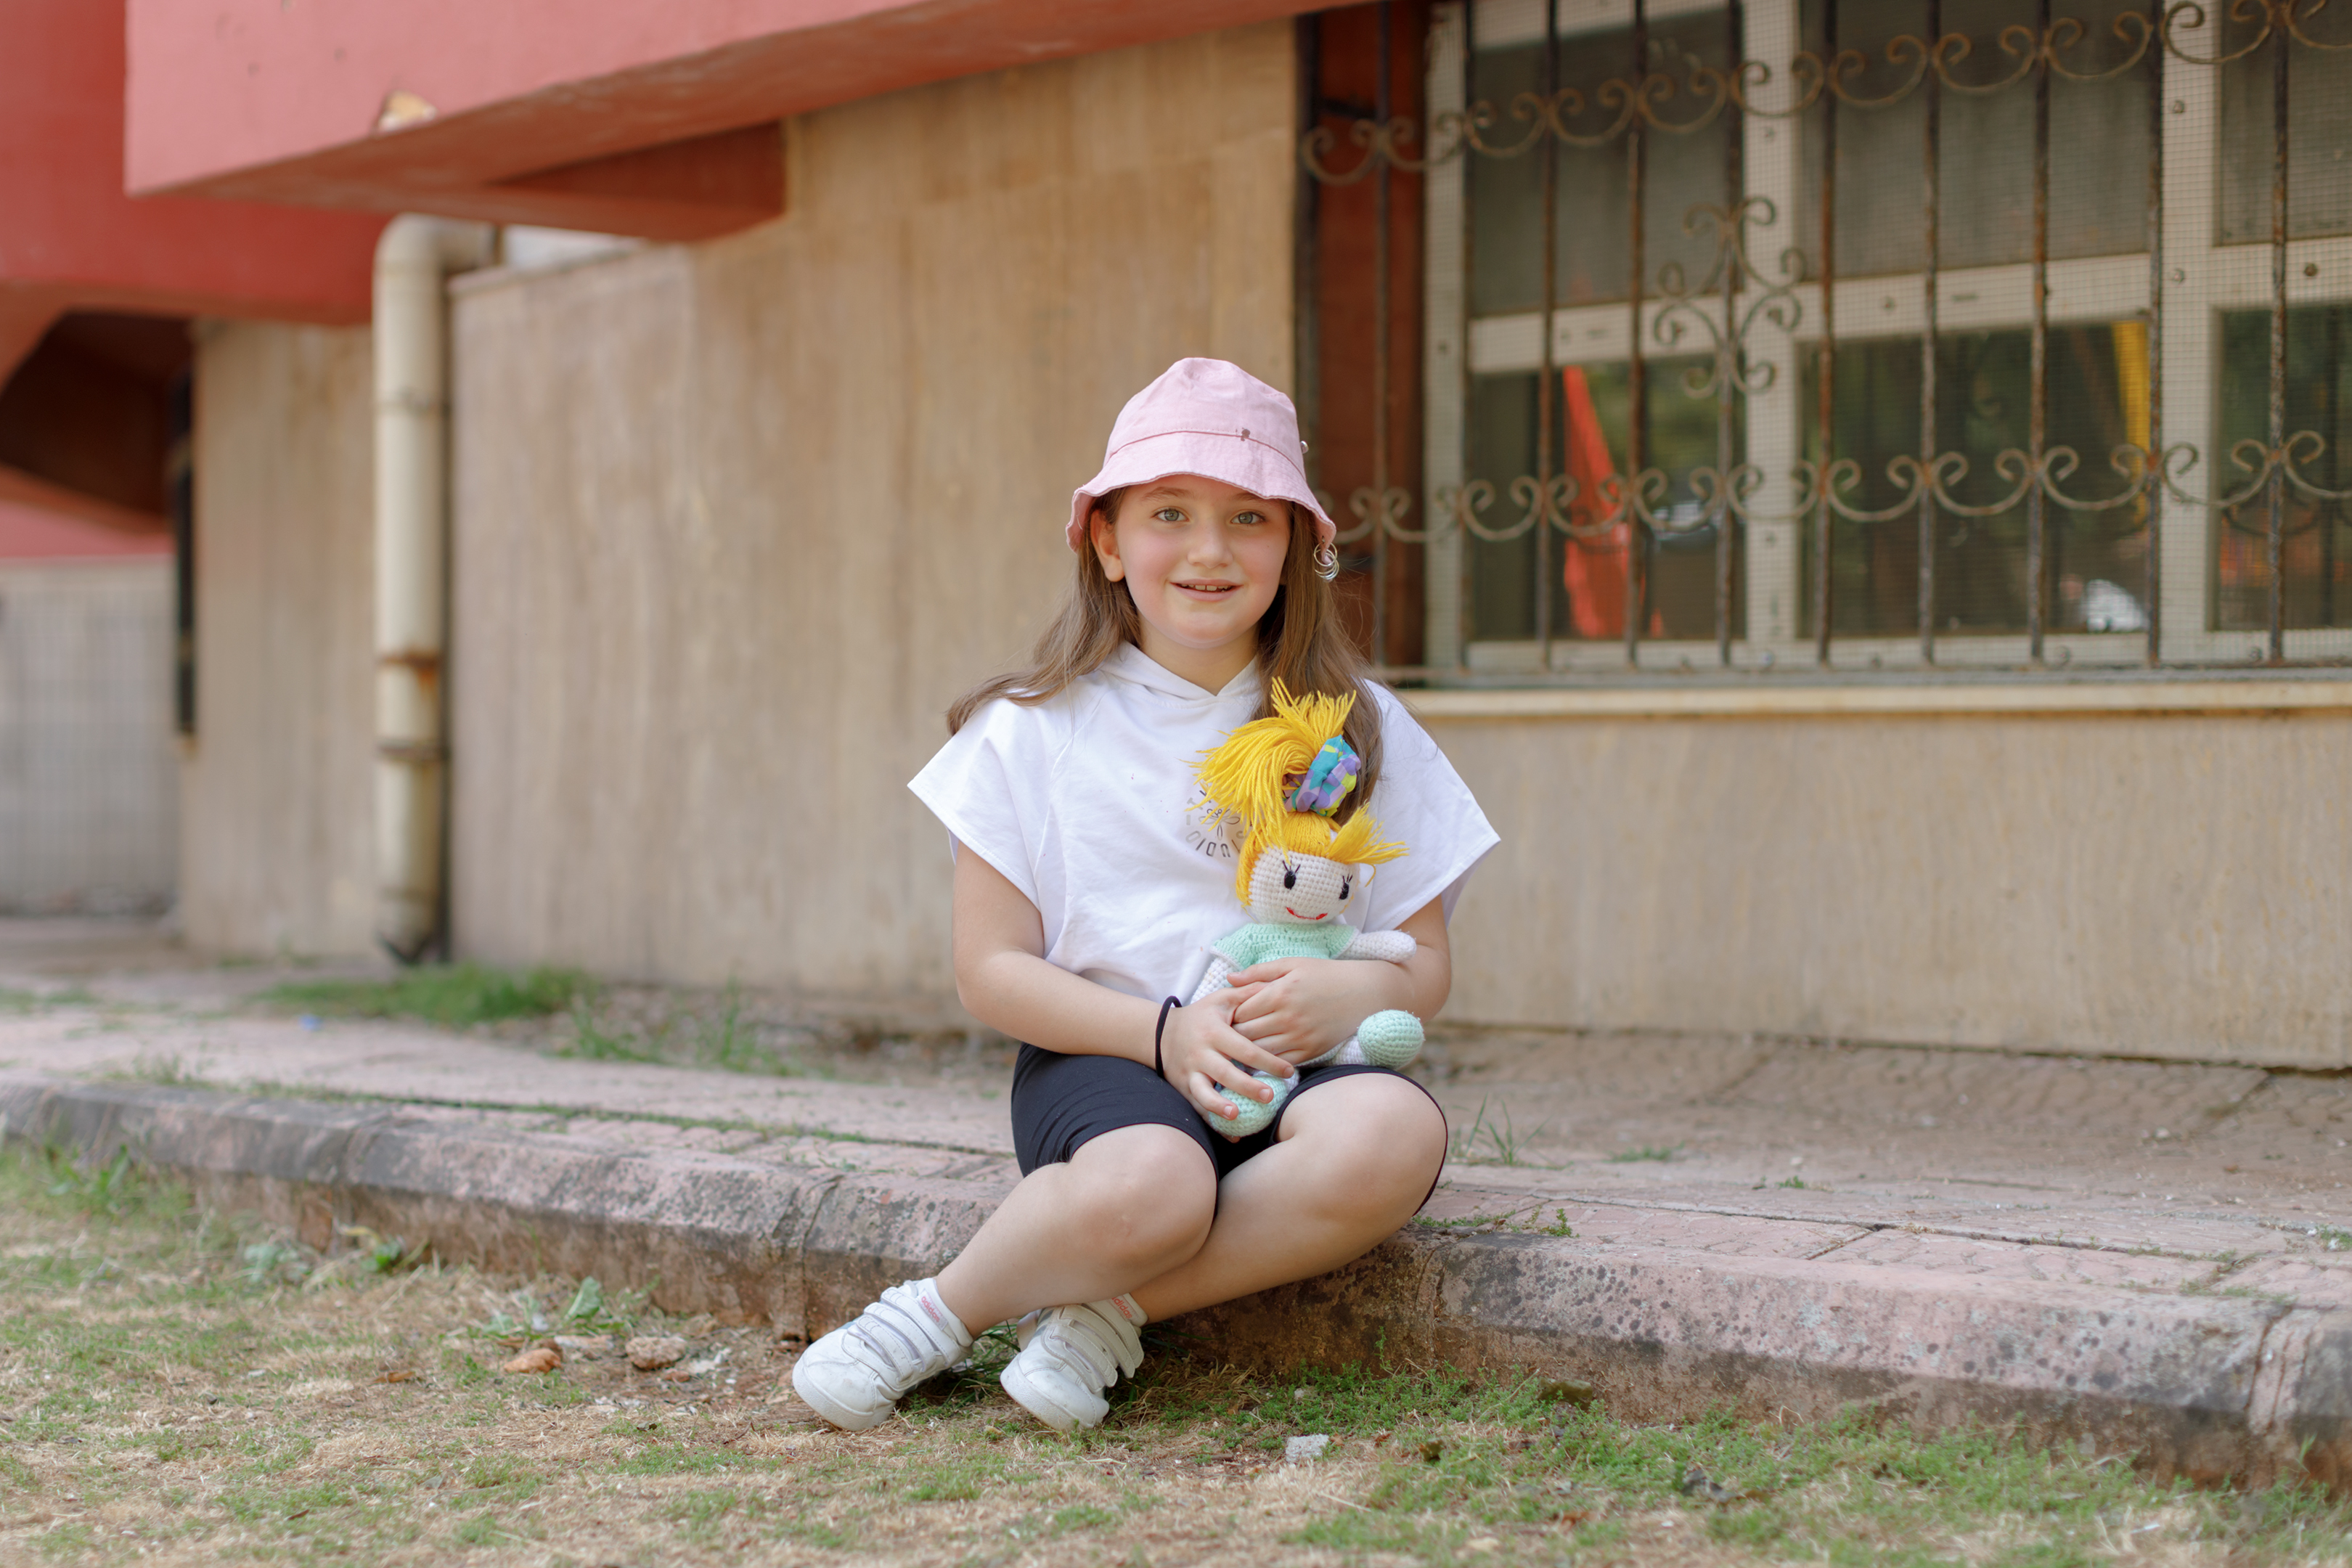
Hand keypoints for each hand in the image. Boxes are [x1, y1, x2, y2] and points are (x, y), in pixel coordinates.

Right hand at [1159, 988, 1293, 1128]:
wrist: (1162, 1033)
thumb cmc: (1201, 1016)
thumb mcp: (1222, 999)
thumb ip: (1248, 994)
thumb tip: (1276, 985)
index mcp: (1214, 1032)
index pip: (1245, 1049)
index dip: (1267, 1060)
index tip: (1288, 1071)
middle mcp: (1200, 1054)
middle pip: (1226, 1073)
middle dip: (1248, 1086)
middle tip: (1270, 1096)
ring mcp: (1190, 1073)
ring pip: (1204, 1093)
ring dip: (1220, 1106)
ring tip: (1238, 1115)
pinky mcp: (1184, 1088)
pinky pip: (1198, 1108)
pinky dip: (1214, 1122)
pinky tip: (1232, 1134)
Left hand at [1226, 956, 1409, 1060]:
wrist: (1363, 993)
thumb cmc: (1325, 974)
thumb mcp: (1292, 964)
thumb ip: (1258, 972)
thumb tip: (1229, 979)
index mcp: (1280, 993)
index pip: (1240, 1010)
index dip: (1230, 1013)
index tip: (1227, 1013)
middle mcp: (1288, 1018)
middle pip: (1246, 1033)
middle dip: (1234, 1033)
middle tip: (1228, 1032)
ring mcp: (1300, 1038)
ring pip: (1260, 1052)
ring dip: (1247, 1050)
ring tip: (1240, 1045)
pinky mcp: (1311, 1052)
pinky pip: (1280, 1062)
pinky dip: (1267, 1061)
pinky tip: (1262, 1055)